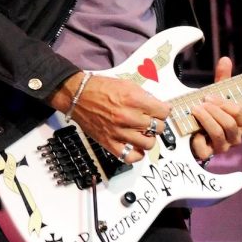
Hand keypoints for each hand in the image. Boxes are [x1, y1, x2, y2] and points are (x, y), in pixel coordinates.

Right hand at [50, 72, 170, 163]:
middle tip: (150, 120)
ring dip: (149, 138)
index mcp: (133, 99)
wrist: (77, 95)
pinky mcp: (109, 142)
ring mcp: (118, 131)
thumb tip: (157, 106)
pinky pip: (130, 156)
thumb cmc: (99, 88)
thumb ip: (144, 96)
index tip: (161, 111)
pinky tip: (135, 146)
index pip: (163, 112)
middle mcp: (127, 116)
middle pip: (158, 127)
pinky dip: (136, 154)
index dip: (164, 111)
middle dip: (156, 123)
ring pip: (148, 143)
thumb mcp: (126, 84)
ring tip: (143, 133)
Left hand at [190, 56, 241, 160]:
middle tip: (200, 103)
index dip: (223, 103)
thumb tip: (225, 59)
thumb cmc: (210, 112)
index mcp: (241, 122)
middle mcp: (235, 136)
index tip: (208, 96)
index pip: (239, 112)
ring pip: (219, 135)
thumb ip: (222, 78)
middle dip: (214, 111)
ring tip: (194, 110)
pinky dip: (198, 140)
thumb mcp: (217, 94)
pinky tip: (192, 132)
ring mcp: (223, 147)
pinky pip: (206, 149)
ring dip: (206, 120)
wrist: (194, 132)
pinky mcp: (209, 155)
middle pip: (229, 124)